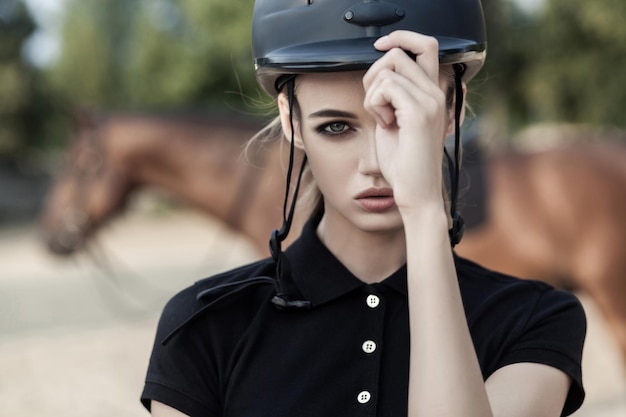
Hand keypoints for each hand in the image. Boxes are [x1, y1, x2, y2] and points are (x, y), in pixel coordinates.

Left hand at [362, 31, 449, 214]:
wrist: (417, 194)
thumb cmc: (404, 163)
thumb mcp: (395, 121)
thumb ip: (392, 95)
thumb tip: (376, 74)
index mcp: (433, 93)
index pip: (425, 45)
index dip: (400, 39)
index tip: (378, 47)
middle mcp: (436, 92)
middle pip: (399, 53)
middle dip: (374, 74)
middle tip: (375, 103)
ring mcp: (430, 101)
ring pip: (388, 69)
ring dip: (373, 94)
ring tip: (383, 119)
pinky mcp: (418, 112)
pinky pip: (385, 87)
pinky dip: (374, 104)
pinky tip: (385, 124)